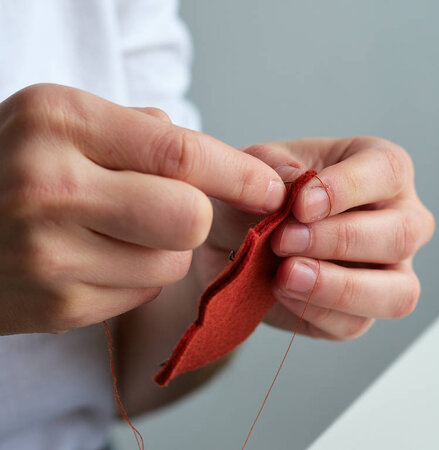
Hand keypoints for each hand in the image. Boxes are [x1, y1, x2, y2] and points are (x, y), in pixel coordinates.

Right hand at [0, 84, 284, 334]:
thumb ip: (146, 134)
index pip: (180, 153)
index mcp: (62, 123)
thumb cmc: (19, 161)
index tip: (273, 188)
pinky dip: (136, 275)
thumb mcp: (68, 120)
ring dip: (166, 247)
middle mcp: (51, 188)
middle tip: (179, 207)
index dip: (240, 175)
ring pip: (171, 262)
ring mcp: (49, 256)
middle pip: (188, 218)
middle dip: (199, 216)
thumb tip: (232, 171)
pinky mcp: (56, 308)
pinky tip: (97, 257)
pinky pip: (140, 292)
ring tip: (119, 229)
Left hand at [245, 137, 434, 339]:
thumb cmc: (261, 193)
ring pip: (398, 292)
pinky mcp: (363, 312)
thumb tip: (295, 179)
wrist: (233, 239)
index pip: (389, 170)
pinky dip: (314, 310)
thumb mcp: (257, 165)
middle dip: (341, 240)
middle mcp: (399, 219)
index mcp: (381, 168)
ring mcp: (389, 271)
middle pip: (403, 234)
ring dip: (340, 287)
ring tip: (287, 274)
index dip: (348, 187)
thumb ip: (274, 165)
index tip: (300, 204)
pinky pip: (355, 323)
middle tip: (284, 240)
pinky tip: (280, 290)